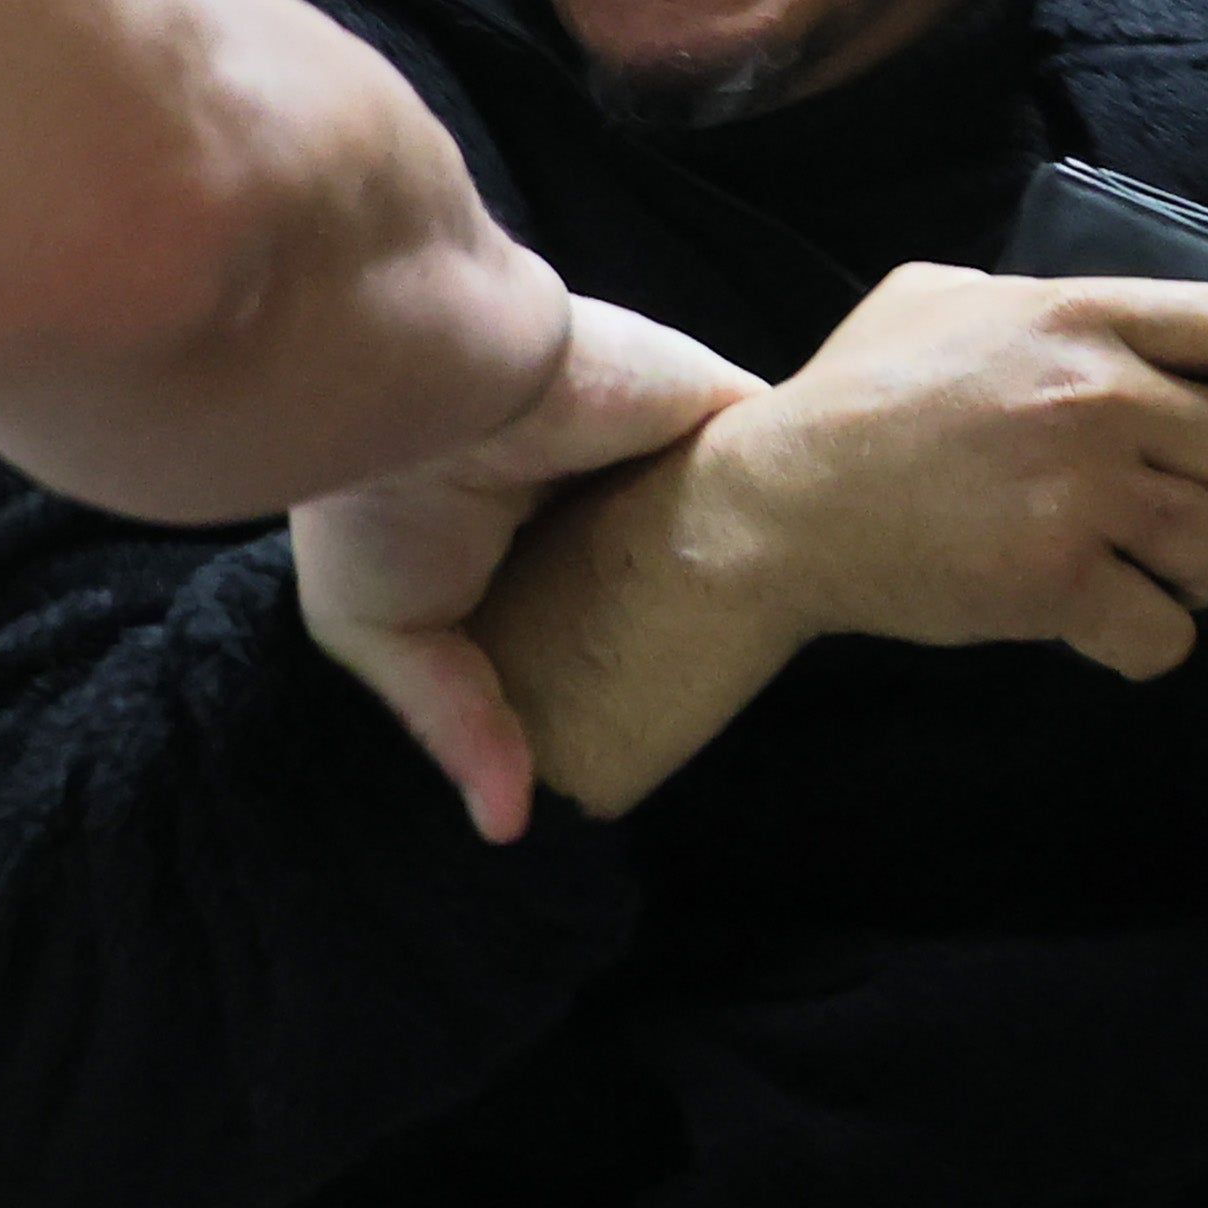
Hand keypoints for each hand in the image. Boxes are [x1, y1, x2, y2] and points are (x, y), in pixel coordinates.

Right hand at [299, 297, 763, 845]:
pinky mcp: (714, 404)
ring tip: (781, 643)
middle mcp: (589, 480)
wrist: (427, 379)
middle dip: (697, 612)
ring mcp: (656, 439)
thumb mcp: (383, 628)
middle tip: (719, 689)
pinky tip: (825, 561)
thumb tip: (506, 828)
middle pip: (670, 557)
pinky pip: (786, 454)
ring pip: (737, 507)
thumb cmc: (382, 501)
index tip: (641, 717)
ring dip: (761, 556)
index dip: (616, 650)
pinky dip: (809, 498)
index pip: (588, 595)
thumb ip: (455, 722)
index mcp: (509, 522)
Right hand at [696, 262, 1207, 678]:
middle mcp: (1102, 396)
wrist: (779, 502)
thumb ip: (1027, 294)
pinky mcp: (1055, 581)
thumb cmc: (853, 396)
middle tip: (1194, 514)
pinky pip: (1167, 634)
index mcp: (1086, 316)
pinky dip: (1148, 643)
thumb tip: (1085, 313)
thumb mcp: (936, 295)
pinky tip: (1105, 627)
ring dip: (1204, 576)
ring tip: (1152, 574)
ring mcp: (1083, 492)